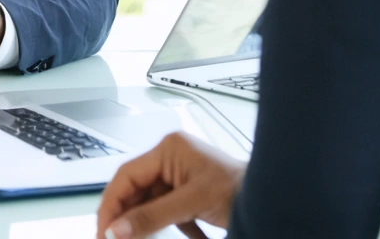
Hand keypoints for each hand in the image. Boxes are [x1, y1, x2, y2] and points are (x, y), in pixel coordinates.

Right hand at [96, 132, 244, 238]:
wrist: (277, 199)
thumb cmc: (242, 189)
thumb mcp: (191, 203)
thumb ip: (152, 216)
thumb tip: (117, 230)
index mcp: (168, 149)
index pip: (127, 176)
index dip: (111, 204)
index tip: (103, 231)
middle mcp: (171, 159)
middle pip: (136, 191)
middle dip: (126, 217)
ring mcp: (181, 176)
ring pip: (150, 204)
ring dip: (146, 225)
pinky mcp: (190, 194)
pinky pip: (167, 212)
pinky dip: (167, 228)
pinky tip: (184, 237)